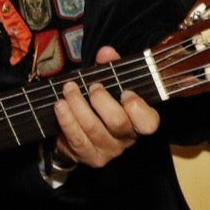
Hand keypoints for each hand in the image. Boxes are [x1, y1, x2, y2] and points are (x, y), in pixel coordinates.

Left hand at [51, 45, 160, 167]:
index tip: (126, 93)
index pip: (149, 123)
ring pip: (93, 129)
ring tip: (69, 89)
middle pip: (118, 123)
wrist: (82, 134)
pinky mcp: (88, 157)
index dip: (138, 108)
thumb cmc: (100, 105)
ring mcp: (107, 150)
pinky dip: (67, 120)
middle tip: (92, 87)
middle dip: (102, 101)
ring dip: (78, 106)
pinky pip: (77, 139)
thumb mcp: (110, 84)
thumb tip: (106, 52)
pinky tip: (60, 106)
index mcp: (138, 121)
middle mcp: (126, 139)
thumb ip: (111, 67)